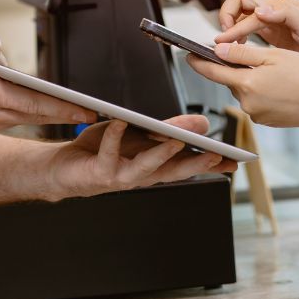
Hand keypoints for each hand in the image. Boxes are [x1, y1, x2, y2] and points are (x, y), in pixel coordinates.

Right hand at [0, 33, 95, 134]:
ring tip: (61, 108)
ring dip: (39, 114)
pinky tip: (23, 106)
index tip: (85, 109)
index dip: (65, 107)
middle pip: (33, 115)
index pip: (36, 102)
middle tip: (85, 113)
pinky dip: (17, 114)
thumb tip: (2, 57)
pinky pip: (1, 120)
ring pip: (18, 118)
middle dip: (62, 114)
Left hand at [45, 114, 237, 200]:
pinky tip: (121, 121)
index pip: (188, 166)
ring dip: (161, 155)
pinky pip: (108, 154)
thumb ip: (169, 130)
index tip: (235, 160)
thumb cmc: (103, 150)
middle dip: (195, 164)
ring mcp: (121, 177)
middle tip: (216, 155)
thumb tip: (201, 124)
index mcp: (154, 166)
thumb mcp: (140, 135)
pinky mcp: (99, 173)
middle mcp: (141, 176)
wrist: (63, 168)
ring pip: (145, 168)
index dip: (211, 165)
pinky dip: (114, 137)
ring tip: (177, 139)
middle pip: (173, 172)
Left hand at [187, 44, 298, 127]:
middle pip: (230, 81)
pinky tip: (279, 87)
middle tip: (257, 57)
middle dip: (236, 68)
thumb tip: (217, 50)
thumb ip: (242, 53)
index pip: (213, 72)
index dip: (198, 62)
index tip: (188, 55)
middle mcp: (248, 103)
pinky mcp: (266, 121)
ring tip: (276, 73)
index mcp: (247, 83)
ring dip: (251, 80)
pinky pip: (255, 102)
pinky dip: (261, 93)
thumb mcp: (274, 56)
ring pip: (244, 91)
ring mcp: (257, 114)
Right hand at [217, 0, 298, 74]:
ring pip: (242, 18)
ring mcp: (273, 24)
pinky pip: (249, 32)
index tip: (225, 39)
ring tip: (226, 48)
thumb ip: (286, 14)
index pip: (246, 4)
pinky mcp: (273, 37)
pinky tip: (239, 51)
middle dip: (226, 18)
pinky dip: (239, 39)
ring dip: (231, 30)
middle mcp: (274, 11)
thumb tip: (259, 10)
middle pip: (239, 3)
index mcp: (281, 6)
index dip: (233, 22)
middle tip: (222, 41)